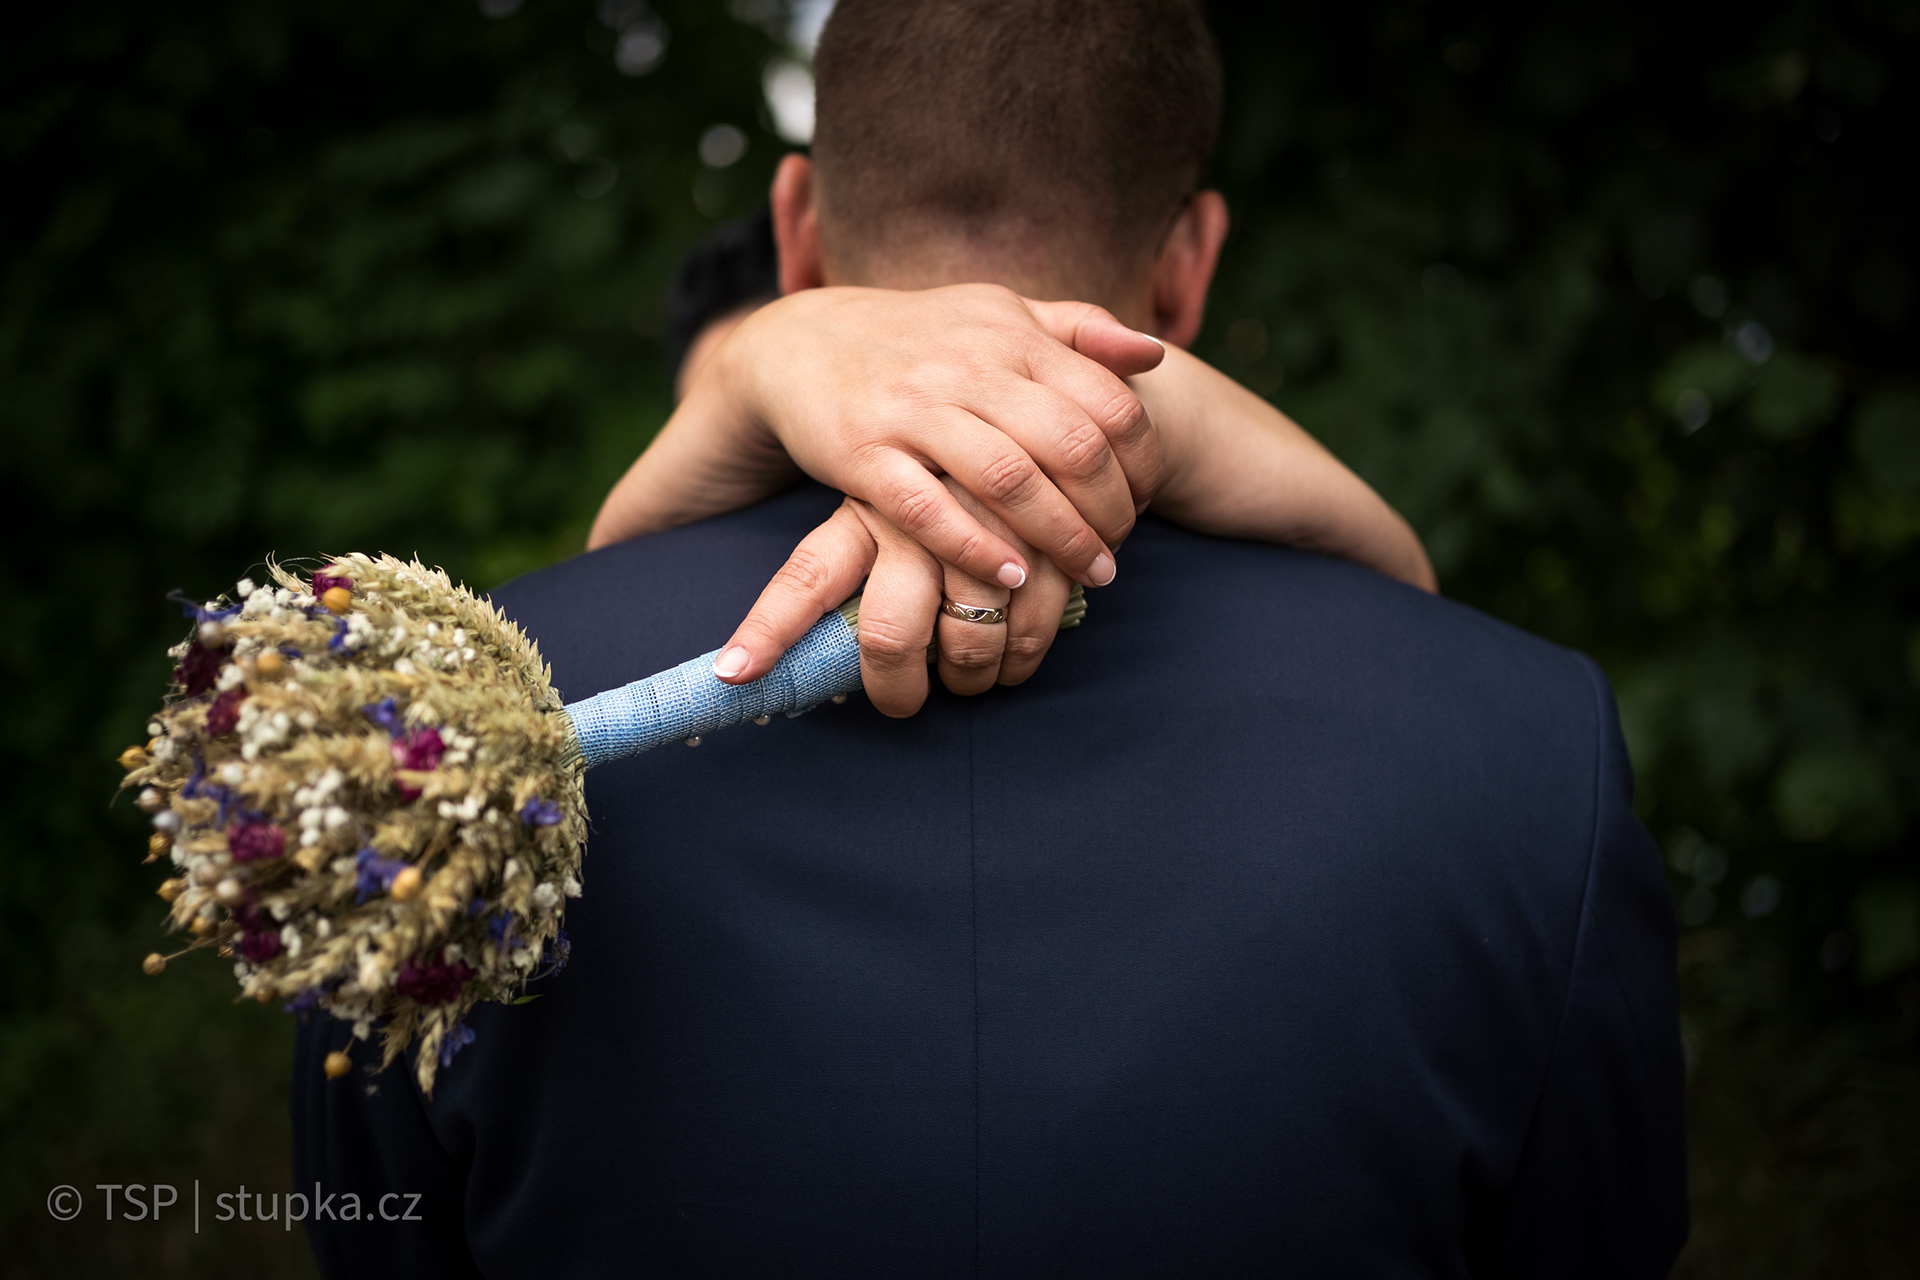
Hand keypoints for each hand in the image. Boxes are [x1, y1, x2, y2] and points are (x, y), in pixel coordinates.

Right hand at [592, 284, 1166, 590]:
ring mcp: (912, 410)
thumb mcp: (998, 315)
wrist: (800, 342)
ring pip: (1008, 479)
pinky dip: (976, 548)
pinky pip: (928, 509)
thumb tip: (1155, 353)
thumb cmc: (919, 339)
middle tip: (1119, 553)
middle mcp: (967, 367)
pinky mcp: (861, 453)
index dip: (1141, 462)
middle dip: (1109, 510)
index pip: (1108, 401)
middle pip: (1069, 444)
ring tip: (1087, 575)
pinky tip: (1011, 578)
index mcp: (1011, 336)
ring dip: (1058, 538)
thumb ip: (1078, 329)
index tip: (1145, 503)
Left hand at [711, 489, 1074, 716]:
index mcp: (864, 508)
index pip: (807, 578)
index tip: (734, 673)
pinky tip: (1017, 659)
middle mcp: (918, 520)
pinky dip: (1024, 658)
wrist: (1038, 390)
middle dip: (894, 688)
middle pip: (888, 633)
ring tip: (973, 679)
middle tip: (903, 703)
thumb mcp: (877, 483)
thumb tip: (721, 584)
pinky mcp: (1045, 535)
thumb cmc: (941, 464)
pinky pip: (1032, 625)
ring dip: (971, 678)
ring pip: (966, 640)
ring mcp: (984, 529)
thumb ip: (829, 545)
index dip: (769, 630)